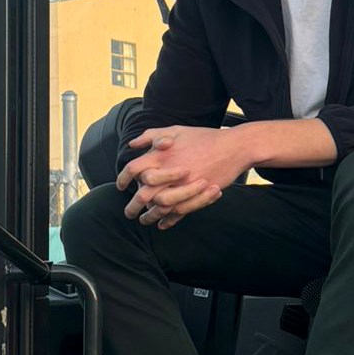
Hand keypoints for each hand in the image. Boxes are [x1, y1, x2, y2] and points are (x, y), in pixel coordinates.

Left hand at [118, 125, 248, 228]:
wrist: (232, 148)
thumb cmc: (204, 138)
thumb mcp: (176, 130)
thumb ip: (152, 135)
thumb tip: (133, 144)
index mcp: (161, 155)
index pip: (133, 169)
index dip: (123, 179)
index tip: (120, 187)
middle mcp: (169, 171)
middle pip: (143, 194)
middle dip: (133, 206)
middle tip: (129, 213)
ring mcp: (183, 185)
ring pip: (160, 208)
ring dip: (149, 217)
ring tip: (144, 221)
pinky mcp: (196, 195)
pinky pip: (178, 213)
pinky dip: (168, 221)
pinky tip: (162, 224)